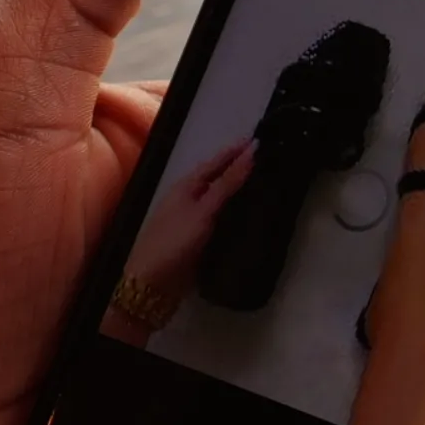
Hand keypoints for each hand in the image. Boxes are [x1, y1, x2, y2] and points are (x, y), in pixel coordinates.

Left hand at [104, 138, 255, 343]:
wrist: (152, 285)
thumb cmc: (174, 242)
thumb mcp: (203, 210)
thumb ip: (227, 184)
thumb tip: (252, 153)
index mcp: (188, 186)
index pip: (217, 161)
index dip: (238, 151)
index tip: (263, 140)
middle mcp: (191, 200)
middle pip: (221, 179)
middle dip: (243, 170)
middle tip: (273, 161)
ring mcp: (196, 221)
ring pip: (224, 201)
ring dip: (244, 194)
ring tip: (271, 186)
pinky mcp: (202, 242)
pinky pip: (224, 222)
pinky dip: (240, 217)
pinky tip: (255, 219)